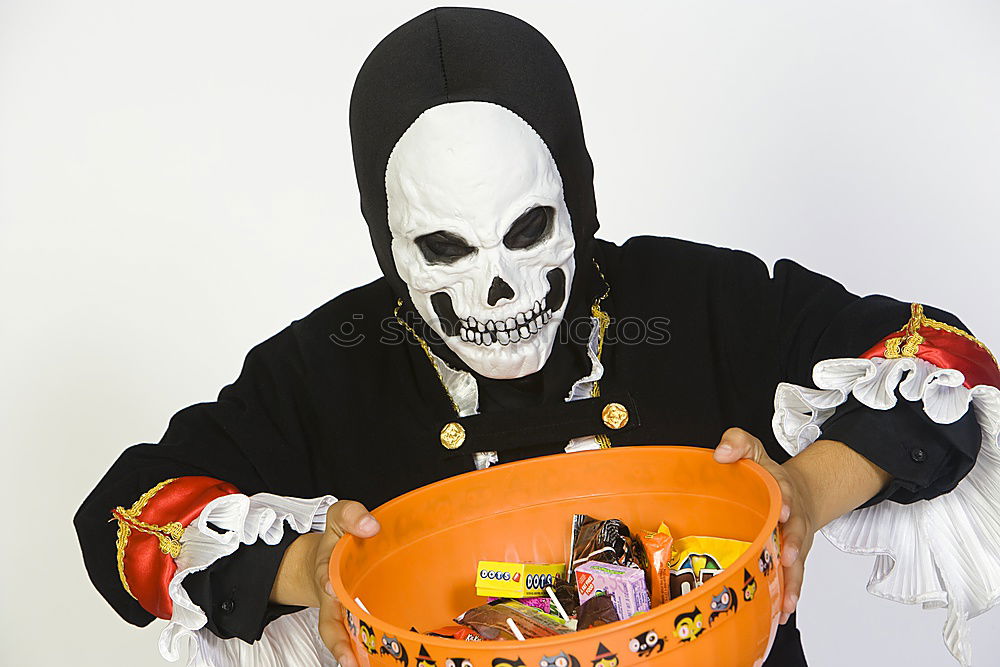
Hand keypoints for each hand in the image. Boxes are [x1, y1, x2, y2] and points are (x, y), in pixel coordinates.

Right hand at [271, 500, 379, 666]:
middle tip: (347, 655)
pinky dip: (359, 652)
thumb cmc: (338, 539)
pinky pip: (352, 638)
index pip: (325, 573)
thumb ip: (351, 515)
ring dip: (346, 651)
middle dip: (337, 637)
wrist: (325, 557)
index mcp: (326, 566)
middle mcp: (329, 593)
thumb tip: (370, 525)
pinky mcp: (351, 618)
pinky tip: (372, 663)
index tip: (332, 588)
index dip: (328, 581)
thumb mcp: (339, 517)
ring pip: (338, 635)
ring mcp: (338, 610)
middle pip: (328, 619)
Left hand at [713, 427, 817, 624]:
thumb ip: (738, 443)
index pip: (786, 494)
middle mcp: (792, 518)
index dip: (785, 502)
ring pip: (796, 563)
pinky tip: (781, 613)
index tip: (782, 511)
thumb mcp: (753, 451)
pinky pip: (791, 579)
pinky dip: (788, 595)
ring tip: (787, 600)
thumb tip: (722, 453)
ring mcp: (793, 541)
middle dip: (794, 544)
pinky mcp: (790, 559)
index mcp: (782, 491)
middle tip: (788, 557)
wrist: (796, 492)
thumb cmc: (767, 476)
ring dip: (793, 581)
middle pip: (797, 532)